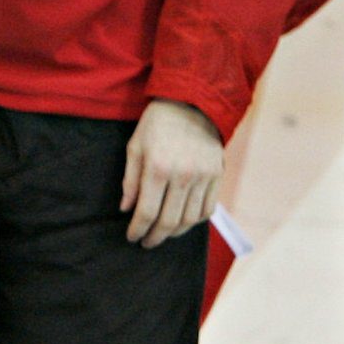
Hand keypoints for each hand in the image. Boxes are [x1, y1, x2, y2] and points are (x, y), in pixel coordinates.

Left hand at [121, 98, 223, 247]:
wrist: (192, 101)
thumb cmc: (157, 124)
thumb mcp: (135, 147)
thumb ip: (130, 180)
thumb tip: (126, 209)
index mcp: (157, 168)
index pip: (146, 212)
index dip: (137, 230)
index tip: (132, 237)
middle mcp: (182, 175)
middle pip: (168, 221)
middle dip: (155, 237)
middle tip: (146, 242)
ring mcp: (203, 176)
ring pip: (190, 220)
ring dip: (174, 233)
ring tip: (163, 233)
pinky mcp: (217, 175)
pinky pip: (208, 209)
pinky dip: (195, 221)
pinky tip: (183, 221)